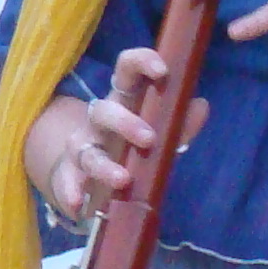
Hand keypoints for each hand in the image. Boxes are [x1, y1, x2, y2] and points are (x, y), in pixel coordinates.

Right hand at [39, 51, 210, 225]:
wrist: (90, 177)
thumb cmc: (132, 148)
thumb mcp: (160, 135)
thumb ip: (180, 124)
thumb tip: (201, 105)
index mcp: (122, 102)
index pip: (126, 70)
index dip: (141, 62)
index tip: (162, 70)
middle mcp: (98, 121)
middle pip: (103, 111)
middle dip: (125, 123)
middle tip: (149, 139)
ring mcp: (81, 148)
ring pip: (85, 150)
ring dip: (103, 165)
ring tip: (123, 180)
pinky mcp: (69, 176)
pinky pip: (66, 182)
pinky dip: (71, 192)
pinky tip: (80, 206)